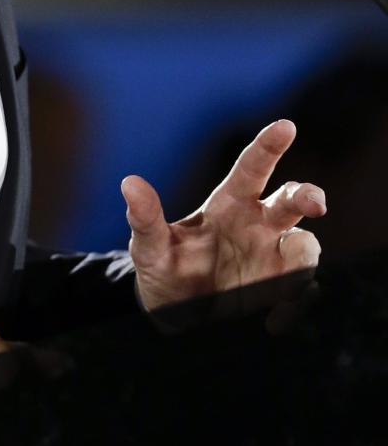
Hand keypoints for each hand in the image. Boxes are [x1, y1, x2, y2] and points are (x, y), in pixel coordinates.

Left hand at [121, 118, 324, 312]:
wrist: (173, 312)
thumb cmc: (164, 268)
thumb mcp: (149, 247)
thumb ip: (144, 218)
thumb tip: (129, 183)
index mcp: (229, 204)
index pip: (252, 168)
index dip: (268, 145)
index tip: (286, 125)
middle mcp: (257, 224)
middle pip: (291, 199)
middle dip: (308, 195)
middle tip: (316, 203)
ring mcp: (271, 256)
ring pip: (304, 244)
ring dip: (303, 258)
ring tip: (287, 284)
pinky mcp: (279, 288)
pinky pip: (300, 291)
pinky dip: (294, 305)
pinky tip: (274, 320)